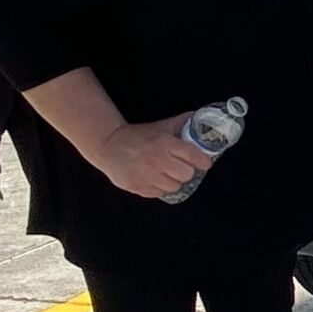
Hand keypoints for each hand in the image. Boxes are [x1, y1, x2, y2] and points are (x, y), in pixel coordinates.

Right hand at [87, 113, 212, 197]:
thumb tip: (199, 118)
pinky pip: (160, 193)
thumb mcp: (161, 126)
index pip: (195, 157)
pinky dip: (160, 187)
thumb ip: (181, 123)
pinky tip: (155, 178)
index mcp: (165, 143)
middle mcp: (158, 160)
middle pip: (187, 174)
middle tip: (182, 167)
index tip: (204, 163)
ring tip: (167, 173)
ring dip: (173, 181)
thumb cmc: (138, 136)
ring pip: (175, 186)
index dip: (203, 161)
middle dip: (187, 171)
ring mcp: (147, 175)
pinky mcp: (138, 187)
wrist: (108, 145)